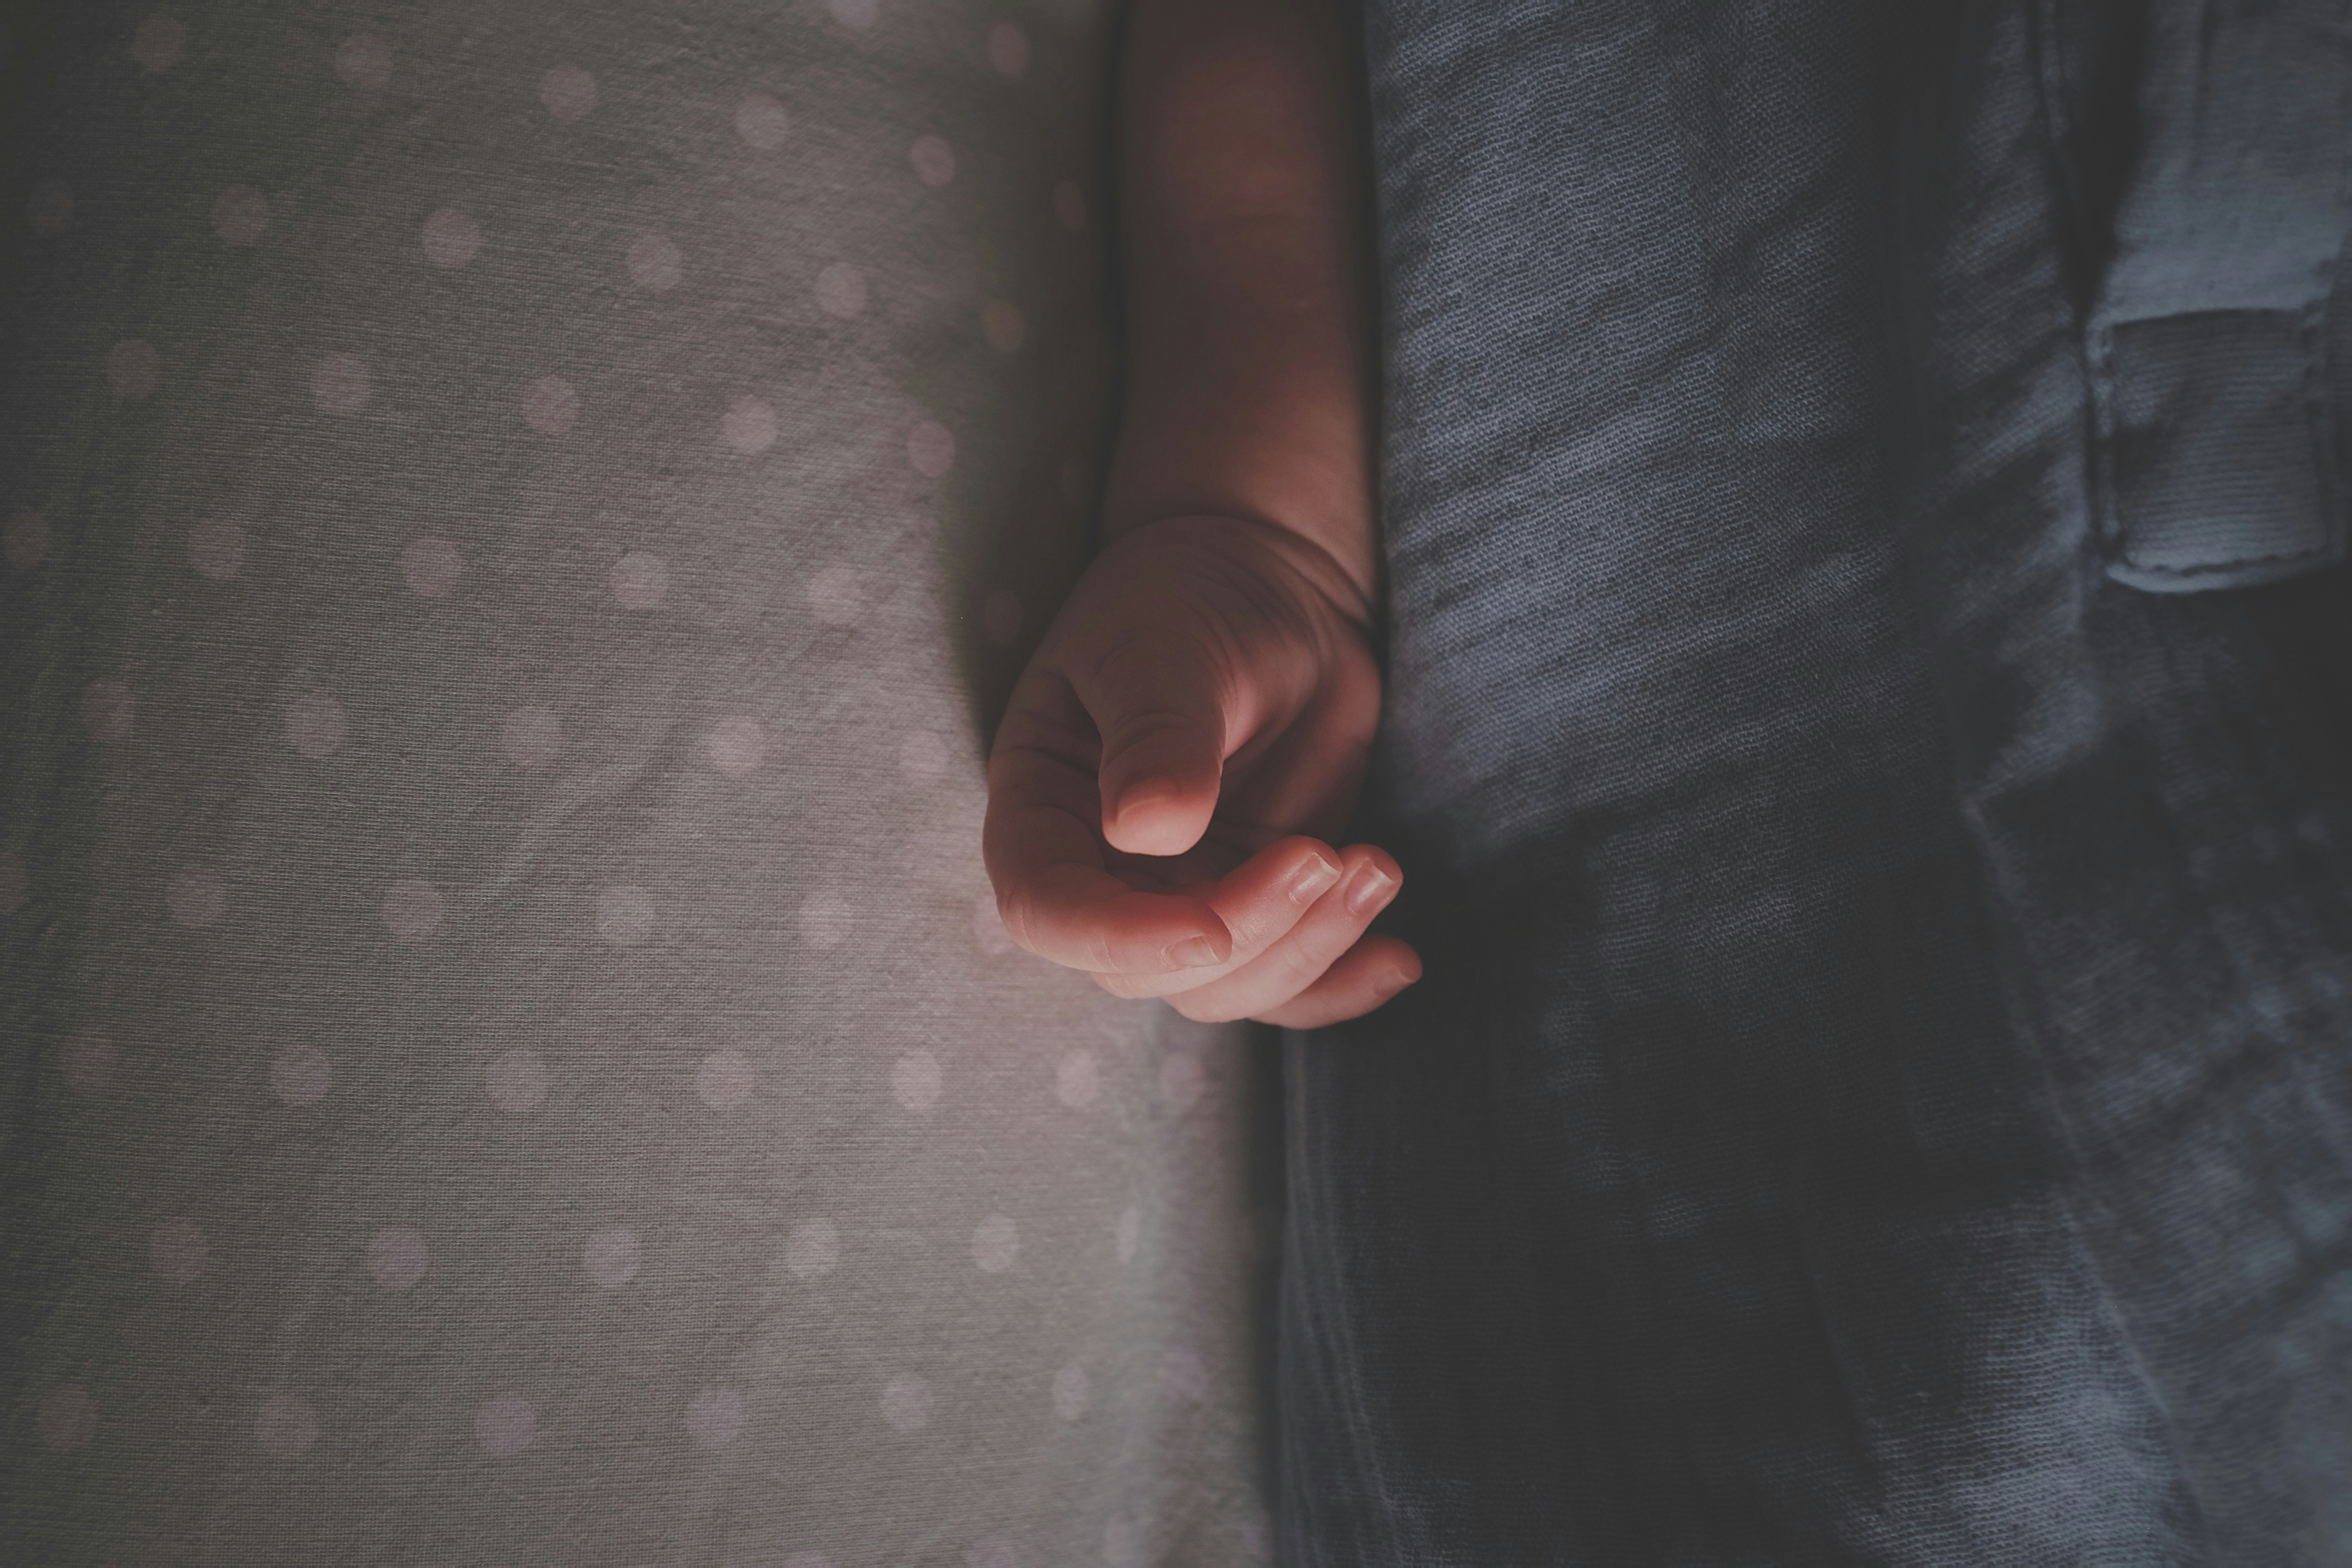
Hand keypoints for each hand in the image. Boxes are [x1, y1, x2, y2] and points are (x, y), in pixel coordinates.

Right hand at [983, 513, 1421, 1026]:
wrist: (1267, 585)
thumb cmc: (1185, 602)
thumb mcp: (1163, 653)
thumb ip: (1155, 738)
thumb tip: (1148, 832)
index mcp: (1043, 808)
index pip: (1047, 910)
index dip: (1118, 939)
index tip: (1210, 929)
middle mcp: (1101, 871)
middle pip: (1147, 969)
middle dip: (1247, 935)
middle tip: (1323, 856)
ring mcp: (1181, 894)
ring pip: (1226, 985)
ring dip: (1308, 950)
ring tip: (1375, 867)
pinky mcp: (1258, 899)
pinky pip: (1289, 981)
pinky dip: (1343, 984)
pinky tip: (1399, 959)